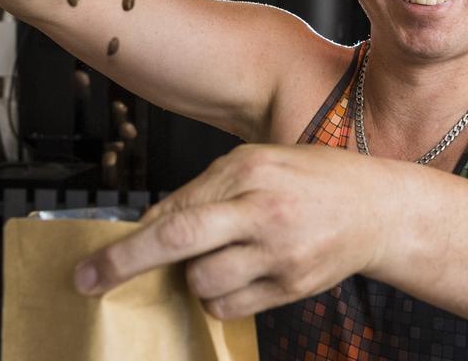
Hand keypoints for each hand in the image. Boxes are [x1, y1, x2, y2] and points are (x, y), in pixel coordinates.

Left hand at [73, 144, 399, 318]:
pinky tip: (236, 276)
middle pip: (178, 238)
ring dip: (191, 279)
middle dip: (125, 263)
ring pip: (201, 281)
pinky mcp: (291, 285)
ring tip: (215, 260)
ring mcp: (278, 252)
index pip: (175, 206)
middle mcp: (262, 209)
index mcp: (250, 169)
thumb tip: (154, 222)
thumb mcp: (261, 161)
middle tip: (89, 281)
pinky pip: (229, 306)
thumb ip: (209, 188)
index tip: (95, 261)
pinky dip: (218, 298)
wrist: (378, 209)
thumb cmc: (314, 180)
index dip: (130, 237)